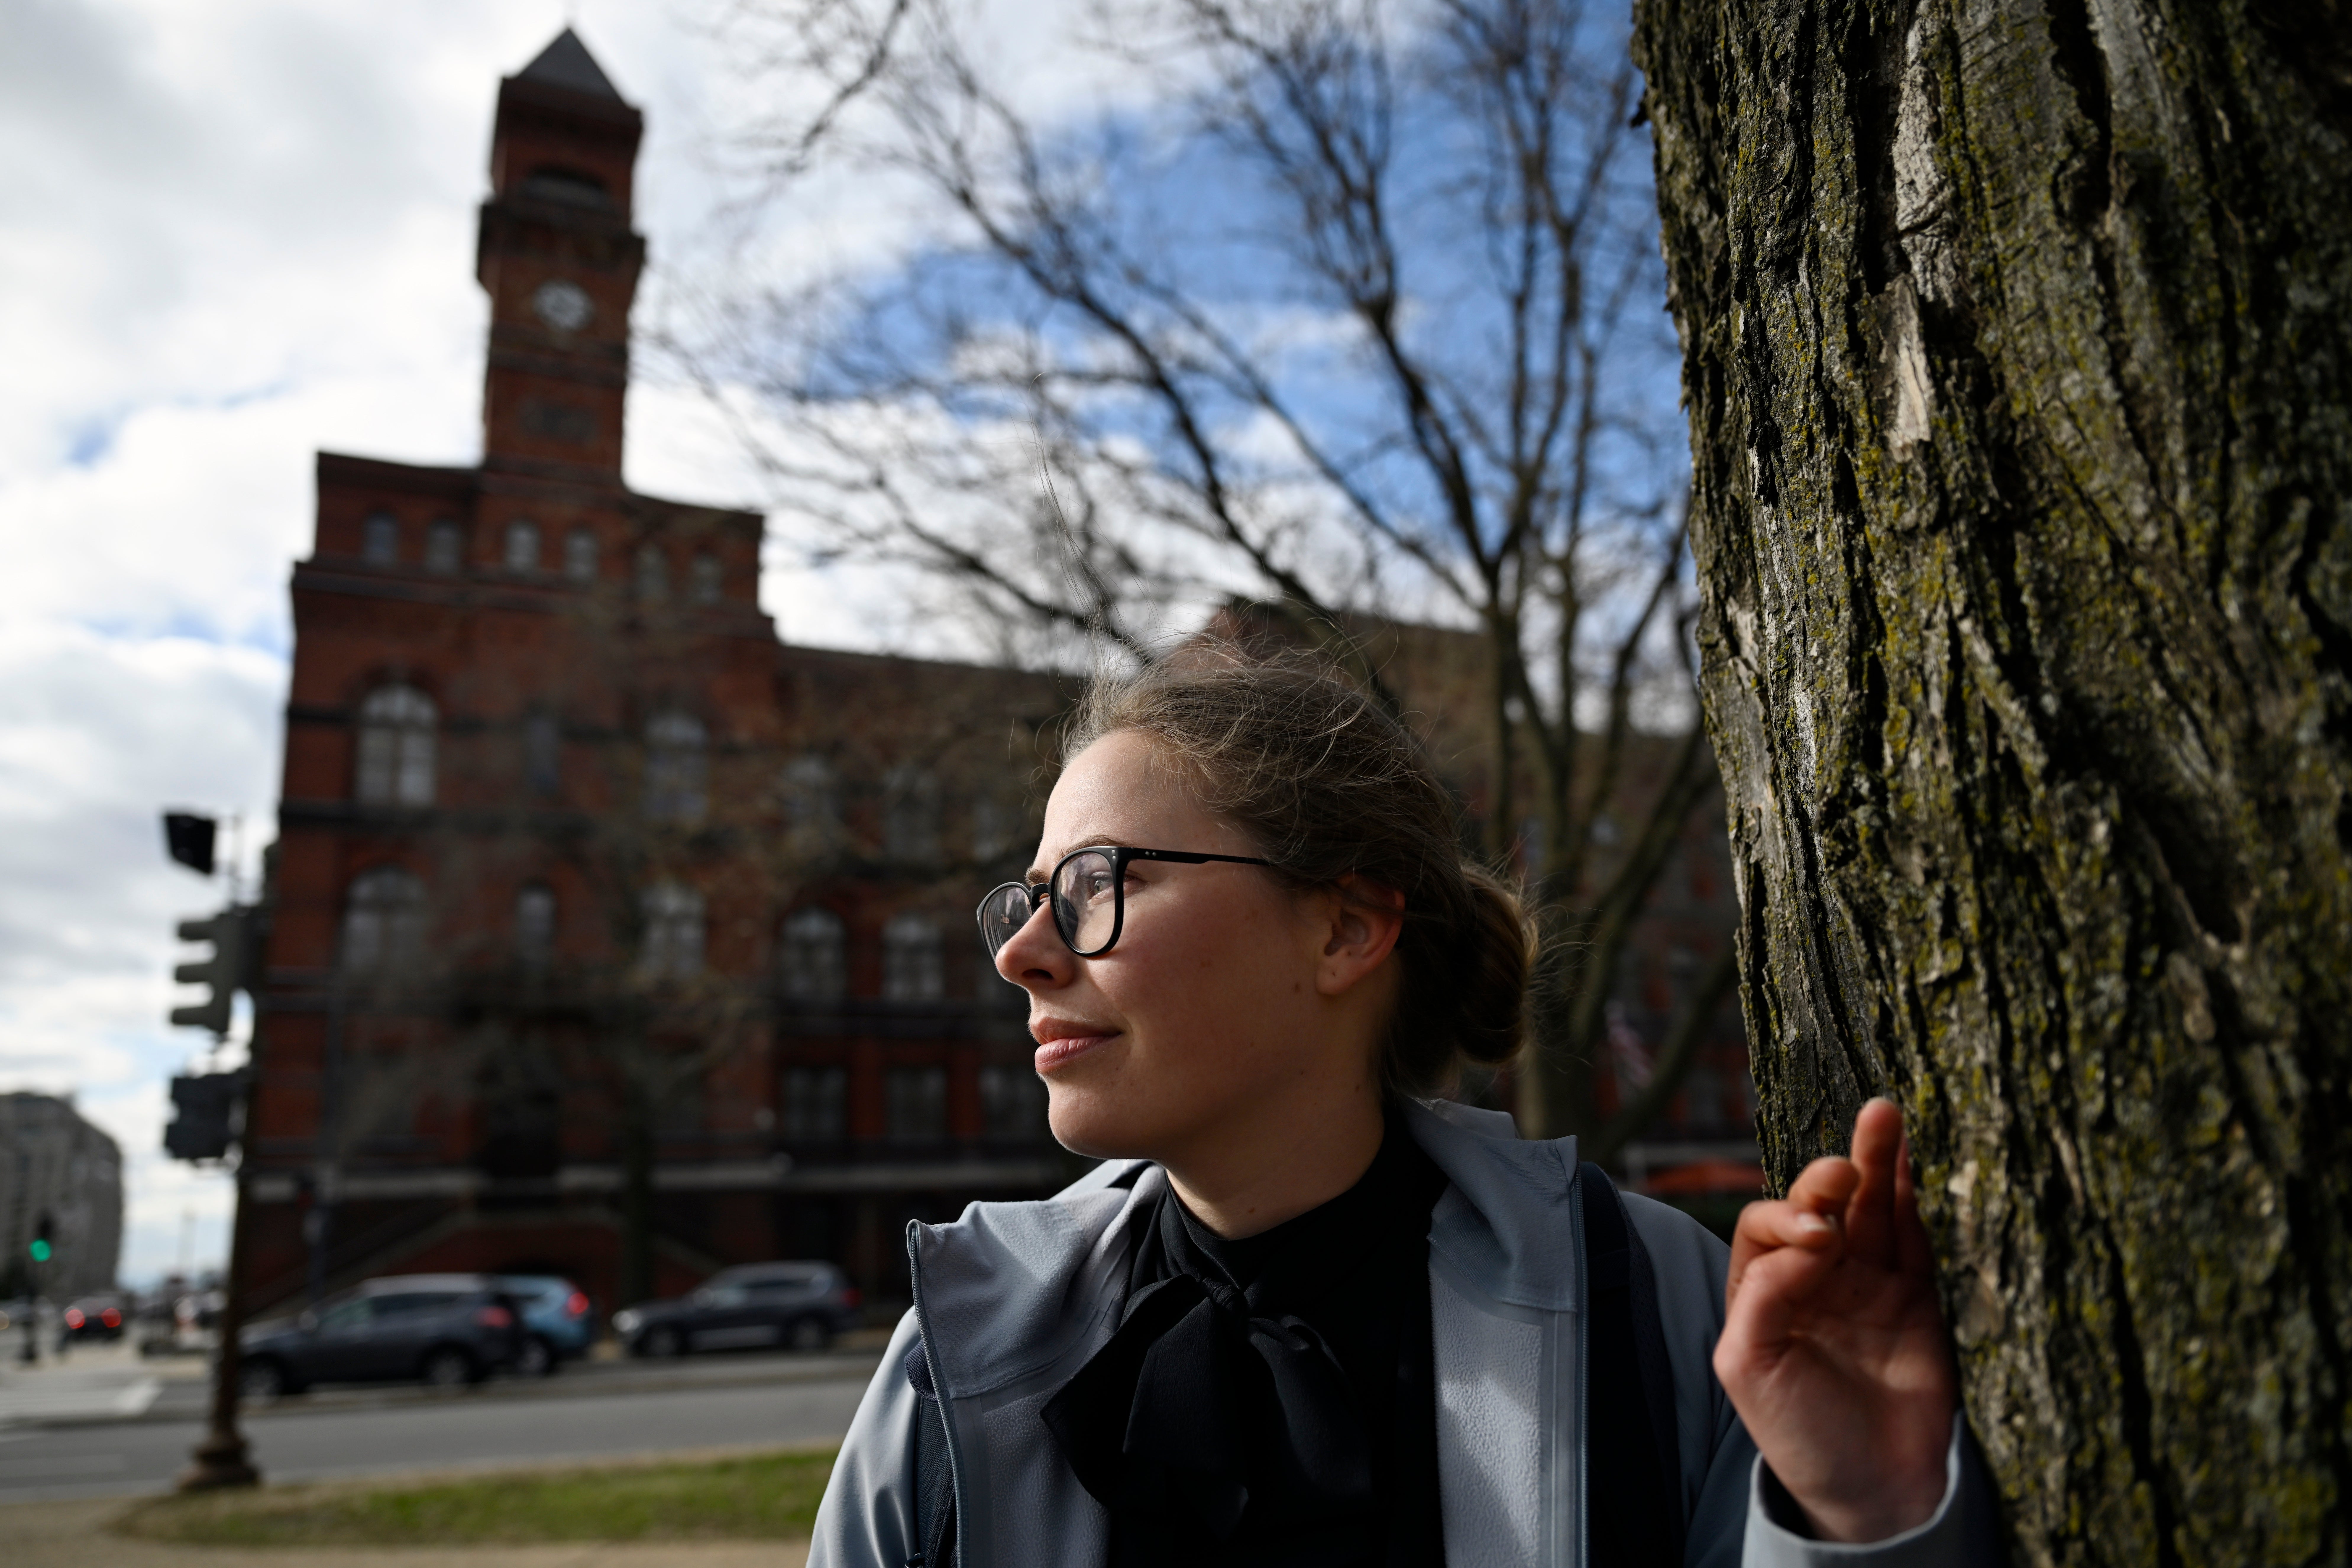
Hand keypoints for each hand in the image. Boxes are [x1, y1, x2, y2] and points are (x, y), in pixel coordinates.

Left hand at [1714, 1098, 1957, 1541]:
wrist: (1872, 1491)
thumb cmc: (1799, 1433)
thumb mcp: (1749, 1368)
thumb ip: (1762, 1299)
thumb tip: (1804, 1239)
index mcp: (1766, 1289)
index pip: (1768, 1227)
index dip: (1788, 1218)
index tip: (1815, 1236)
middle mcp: (1818, 1279)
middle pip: (1824, 1206)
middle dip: (1834, 1175)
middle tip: (1846, 1163)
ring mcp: (1872, 1286)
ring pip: (1875, 1211)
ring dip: (1881, 1165)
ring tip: (1886, 1114)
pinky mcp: (1921, 1299)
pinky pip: (1922, 1241)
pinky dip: (1923, 1202)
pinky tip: (1924, 1161)